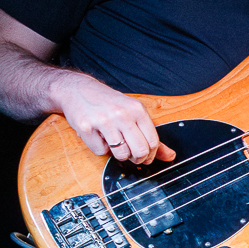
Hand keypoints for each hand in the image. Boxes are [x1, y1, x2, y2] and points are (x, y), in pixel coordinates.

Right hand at [54, 71, 170, 164]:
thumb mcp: (133, 113)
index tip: (145, 156)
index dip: (150, 154)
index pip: (153, 142)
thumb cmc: (109, 103)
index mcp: (137, 109)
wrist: (77, 89)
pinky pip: (101, 151)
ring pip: (121, 154)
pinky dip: (100, 148)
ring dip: (118, 154)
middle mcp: (122, 114)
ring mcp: (103, 120)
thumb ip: (151, 135)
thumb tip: (171, 156)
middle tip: (130, 154)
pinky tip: (99, 136)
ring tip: (114, 142)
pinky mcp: (86, 127)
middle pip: (140, 151)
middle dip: (136, 158)